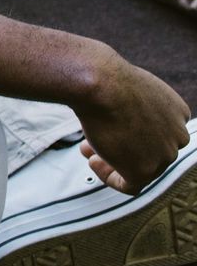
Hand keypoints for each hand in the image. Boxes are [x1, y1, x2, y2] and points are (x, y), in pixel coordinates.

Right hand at [76, 55, 191, 193]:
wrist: (101, 84)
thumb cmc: (108, 80)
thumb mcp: (131, 87)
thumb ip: (135, 105)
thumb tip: (118, 113)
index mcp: (178, 113)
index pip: (161, 134)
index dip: (132, 134)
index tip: (111, 129)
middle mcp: (178, 135)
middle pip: (150, 152)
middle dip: (120, 148)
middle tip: (94, 142)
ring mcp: (164, 154)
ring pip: (140, 169)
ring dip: (112, 161)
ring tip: (88, 150)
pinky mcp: (144, 170)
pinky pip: (129, 185)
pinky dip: (110, 177)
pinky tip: (93, 162)